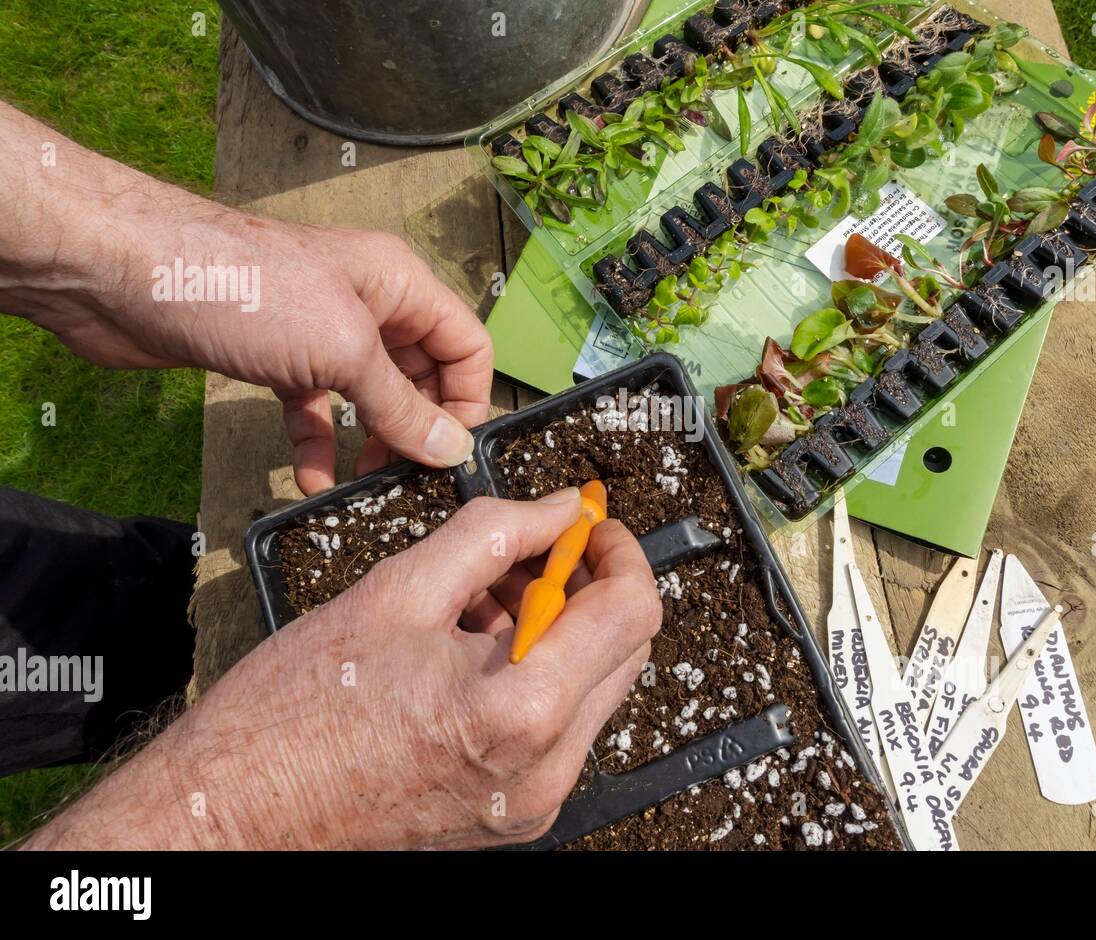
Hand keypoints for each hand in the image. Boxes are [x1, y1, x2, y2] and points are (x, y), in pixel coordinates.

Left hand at [0, 102, 492, 493]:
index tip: (456, 455)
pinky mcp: (275, 359)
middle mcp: (367, 305)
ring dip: (372, 444)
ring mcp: (319, 333)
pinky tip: (313, 484)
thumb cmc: (242, 290)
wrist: (124, 274)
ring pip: (368, 398)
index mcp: (399, 284)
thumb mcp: (342, 351)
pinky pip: (313, 411)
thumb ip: (400, 405)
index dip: (470, 400)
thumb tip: (452, 450)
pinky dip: (317, 447)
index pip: (466, 344)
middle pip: (420, 376)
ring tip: (369, 488)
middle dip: (420, 430)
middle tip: (413, 482)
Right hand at [22, 491, 662, 849]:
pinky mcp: (511, 817)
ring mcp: (533, 802)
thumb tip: (559, 508)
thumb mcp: (398, 591)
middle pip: (623, 652)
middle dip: (588, 587)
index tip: (588, 523)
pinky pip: (558, 729)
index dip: (618, 552)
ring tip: (484, 599)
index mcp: (524, 709)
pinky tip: (473, 650)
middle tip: (534, 550)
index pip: (631, 613)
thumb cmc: (293, 712)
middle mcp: (546, 768)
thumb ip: (495, 536)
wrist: (234, 817)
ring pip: (593, 689)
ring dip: (559, 630)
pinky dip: (536, 677)